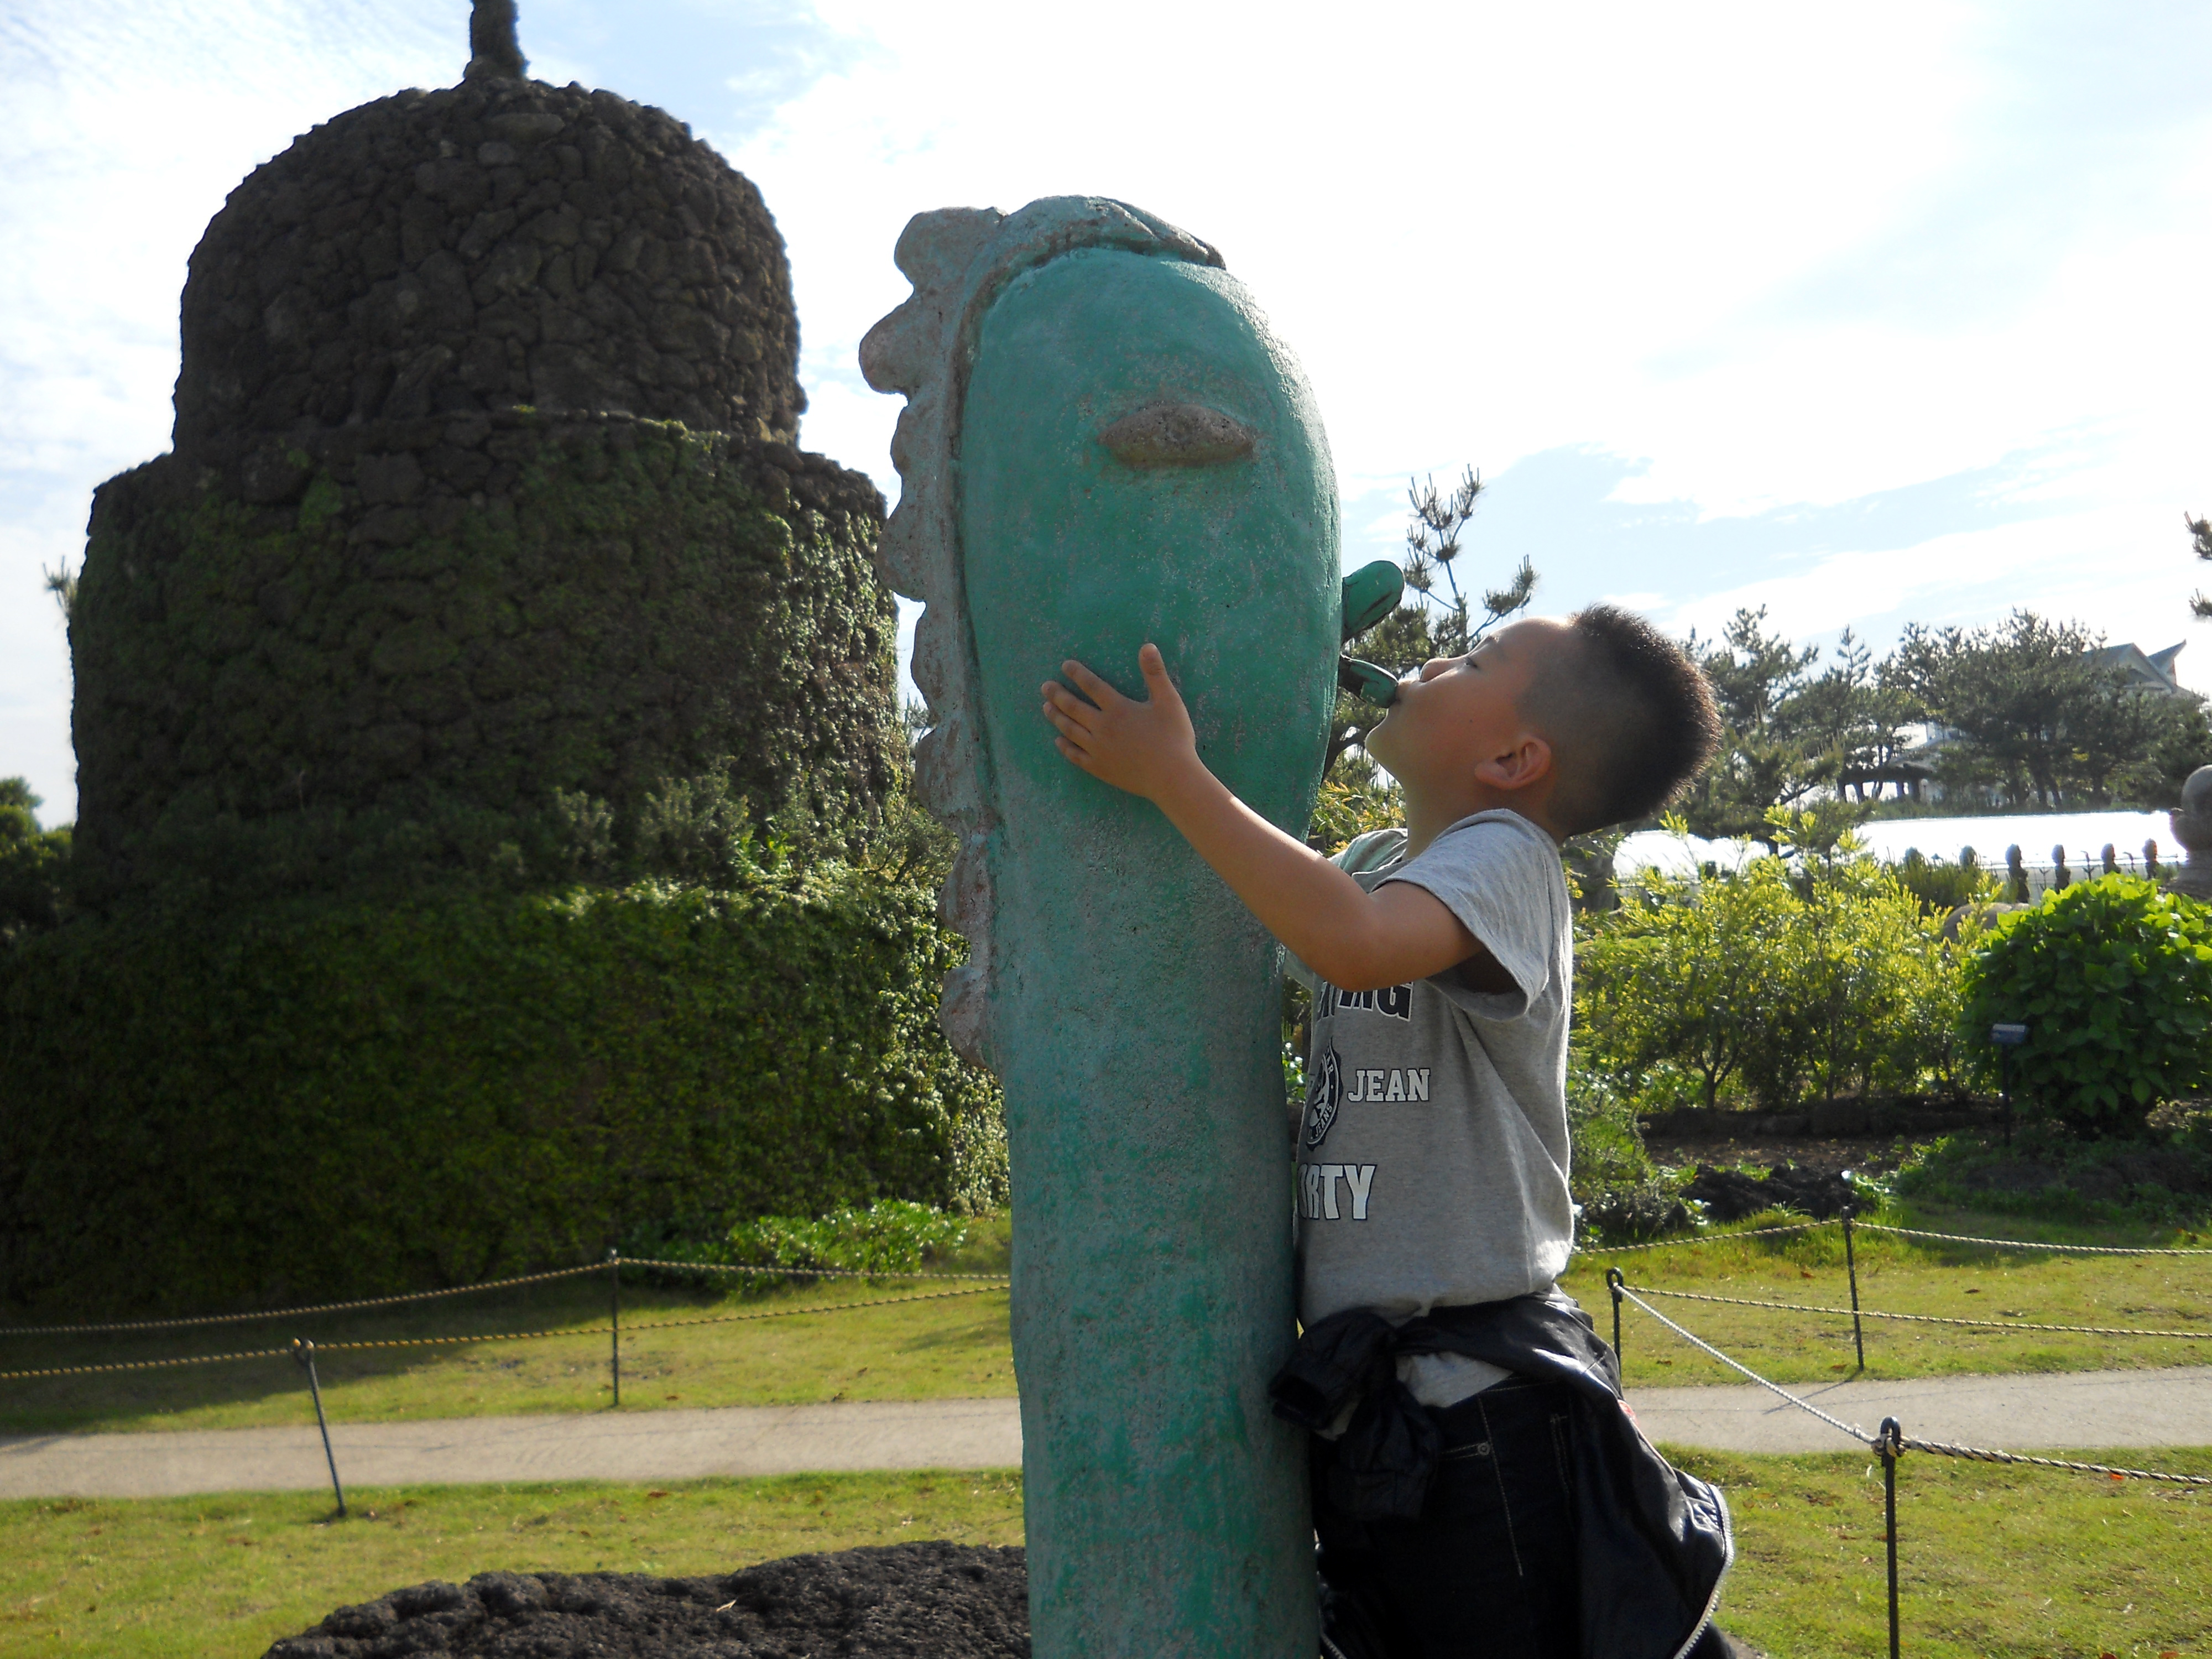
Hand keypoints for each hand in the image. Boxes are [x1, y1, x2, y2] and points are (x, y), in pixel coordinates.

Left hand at [1041, 643, 1200, 802]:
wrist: (1171, 778)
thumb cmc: (1174, 738)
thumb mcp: (1169, 701)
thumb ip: (1155, 673)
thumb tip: (1147, 646)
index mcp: (1117, 709)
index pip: (1091, 685)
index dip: (1077, 673)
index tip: (1065, 665)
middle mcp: (1102, 727)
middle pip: (1073, 707)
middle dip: (1057, 694)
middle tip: (1045, 686)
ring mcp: (1098, 749)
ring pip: (1070, 730)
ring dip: (1056, 717)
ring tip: (1046, 708)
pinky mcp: (1099, 768)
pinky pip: (1076, 756)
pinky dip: (1065, 747)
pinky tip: (1058, 742)